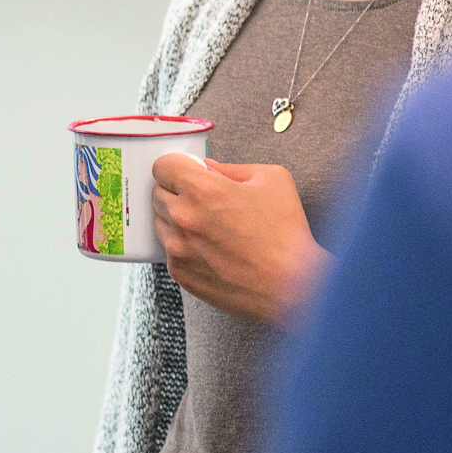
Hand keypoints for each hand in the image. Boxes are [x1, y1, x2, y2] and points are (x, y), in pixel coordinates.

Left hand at [149, 154, 326, 326]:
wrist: (293, 286)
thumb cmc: (285, 236)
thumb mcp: (271, 180)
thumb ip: (233, 168)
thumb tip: (209, 168)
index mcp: (201, 190)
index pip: (162, 166)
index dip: (177, 167)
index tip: (187, 173)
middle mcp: (183, 217)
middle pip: (158, 193)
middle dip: (178, 192)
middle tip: (205, 201)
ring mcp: (178, 248)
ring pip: (161, 223)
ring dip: (178, 220)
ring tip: (212, 228)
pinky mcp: (180, 273)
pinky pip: (170, 250)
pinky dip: (185, 247)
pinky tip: (212, 249)